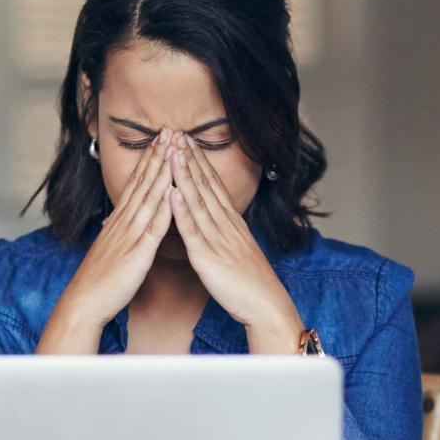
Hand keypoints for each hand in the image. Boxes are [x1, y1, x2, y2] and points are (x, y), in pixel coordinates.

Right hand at [37, 129, 174, 352]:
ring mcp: (130, 235)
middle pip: (144, 182)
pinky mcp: (137, 253)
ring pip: (149, 198)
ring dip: (162, 172)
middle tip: (171, 130)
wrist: (85, 303)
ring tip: (174, 149)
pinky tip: (173, 192)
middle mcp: (124, 222)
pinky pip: (152, 227)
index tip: (162, 139)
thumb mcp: (112, 248)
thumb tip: (126, 219)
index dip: (150, 160)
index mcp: (120, 221)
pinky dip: (163, 208)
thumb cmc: (101, 281)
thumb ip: (121, 231)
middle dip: (158, 155)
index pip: (137, 184)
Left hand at [168, 133, 303, 352]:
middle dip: (190, 159)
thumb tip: (217, 223)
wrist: (266, 305)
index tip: (188, 142)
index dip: (199, 162)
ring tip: (173, 151)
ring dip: (185, 175)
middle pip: (206, 186)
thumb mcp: (238, 251)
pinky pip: (194, 230)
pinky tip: (173, 192)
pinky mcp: (209, 257)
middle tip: (177, 134)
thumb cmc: (251, 284)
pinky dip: (183, 209)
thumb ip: (226, 234)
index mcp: (232, 224)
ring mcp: (218, 239)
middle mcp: (226, 225)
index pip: (214, 186)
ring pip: (199, 201)